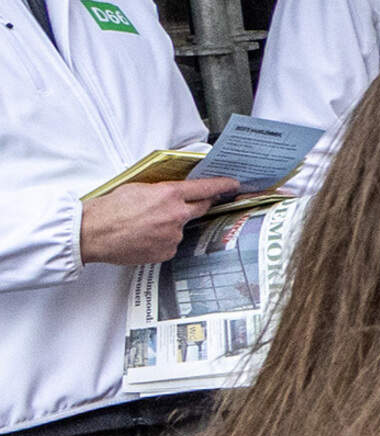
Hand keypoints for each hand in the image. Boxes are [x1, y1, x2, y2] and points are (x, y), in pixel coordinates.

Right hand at [79, 176, 238, 266]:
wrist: (92, 233)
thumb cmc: (109, 209)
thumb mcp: (137, 187)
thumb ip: (162, 189)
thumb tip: (176, 190)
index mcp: (169, 195)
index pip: (205, 188)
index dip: (222, 185)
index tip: (232, 184)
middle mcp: (175, 215)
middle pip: (201, 207)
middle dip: (200, 204)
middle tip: (192, 203)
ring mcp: (173, 235)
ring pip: (182, 227)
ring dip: (171, 225)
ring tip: (145, 225)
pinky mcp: (166, 251)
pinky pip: (171, 243)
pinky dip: (162, 239)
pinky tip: (144, 237)